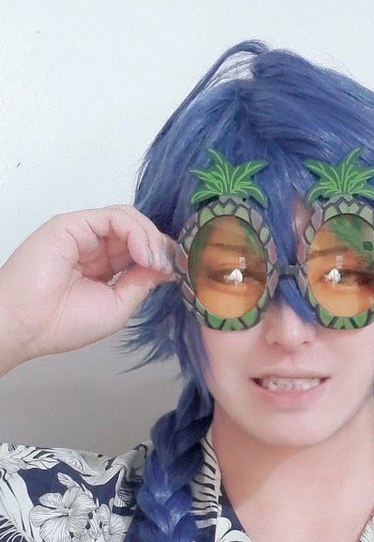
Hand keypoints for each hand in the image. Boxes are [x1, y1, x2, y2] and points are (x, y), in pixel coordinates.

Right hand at [0, 206, 174, 372]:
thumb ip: (141, 283)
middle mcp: (94, 248)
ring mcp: (84, 234)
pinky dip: (135, 231)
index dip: (162, 255)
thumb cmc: (62, 323)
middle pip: (138, 231)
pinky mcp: (74, 224)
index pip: (140, 250)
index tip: (179, 270)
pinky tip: (142, 253)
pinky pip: (114, 216)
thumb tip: (166, 266)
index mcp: (103, 268)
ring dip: (149, 237)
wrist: (27, 324)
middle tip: (171, 264)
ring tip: (154, 260)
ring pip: (129, 219)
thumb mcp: (118, 306)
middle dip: (160, 245)